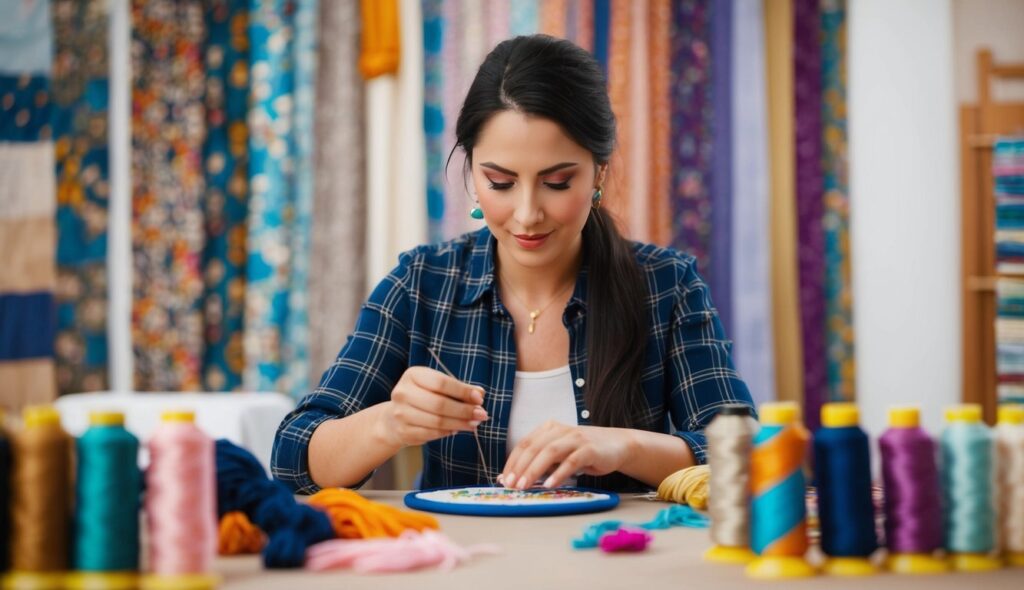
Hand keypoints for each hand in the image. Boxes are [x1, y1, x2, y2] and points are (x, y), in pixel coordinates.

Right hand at [379, 366, 487, 446]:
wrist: (394, 418)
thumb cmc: (422, 397)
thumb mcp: (438, 387)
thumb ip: (459, 389)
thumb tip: (480, 394)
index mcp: (413, 375)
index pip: (441, 382)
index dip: (462, 391)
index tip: (479, 398)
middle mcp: (403, 393)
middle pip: (439, 404)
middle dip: (464, 410)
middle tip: (481, 414)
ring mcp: (401, 414)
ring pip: (437, 421)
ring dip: (460, 424)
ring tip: (474, 423)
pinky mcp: (404, 431)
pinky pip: (432, 433)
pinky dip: (448, 432)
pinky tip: (457, 429)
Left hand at [498, 421, 634, 489]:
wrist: (618, 445)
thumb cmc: (584, 452)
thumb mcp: (560, 455)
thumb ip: (540, 463)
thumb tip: (513, 478)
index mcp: (549, 428)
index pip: (525, 443)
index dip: (512, 461)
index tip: (503, 479)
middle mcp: (560, 430)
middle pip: (534, 447)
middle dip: (519, 467)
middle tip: (510, 484)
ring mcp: (575, 438)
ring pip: (549, 452)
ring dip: (534, 470)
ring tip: (524, 485)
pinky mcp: (589, 449)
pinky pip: (571, 462)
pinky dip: (558, 474)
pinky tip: (549, 485)